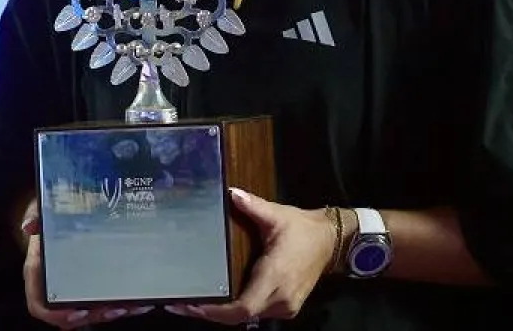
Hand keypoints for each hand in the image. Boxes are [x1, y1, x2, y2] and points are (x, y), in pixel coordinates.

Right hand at [21, 197, 154, 326]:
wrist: (62, 212)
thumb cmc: (50, 214)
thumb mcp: (40, 210)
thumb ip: (34, 215)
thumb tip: (28, 226)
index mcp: (38, 273)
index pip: (40, 304)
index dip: (56, 314)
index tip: (77, 311)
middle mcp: (54, 286)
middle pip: (70, 315)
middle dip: (93, 315)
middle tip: (112, 309)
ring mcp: (73, 289)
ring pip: (89, 313)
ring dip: (110, 313)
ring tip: (128, 305)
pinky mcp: (90, 286)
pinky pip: (103, 304)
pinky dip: (122, 307)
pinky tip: (138, 303)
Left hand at [166, 187, 334, 324]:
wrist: (331, 242)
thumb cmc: (303, 229)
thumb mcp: (277, 215)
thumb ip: (252, 205)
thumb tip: (231, 193)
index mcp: (275, 277)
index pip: (243, 307)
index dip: (216, 311)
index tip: (191, 305)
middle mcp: (281, 298)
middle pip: (241, 317)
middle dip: (211, 314)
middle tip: (181, 304)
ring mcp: (286, 306)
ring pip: (249, 318)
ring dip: (223, 314)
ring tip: (195, 303)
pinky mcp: (287, 306)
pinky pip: (258, 314)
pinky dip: (237, 311)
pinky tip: (219, 301)